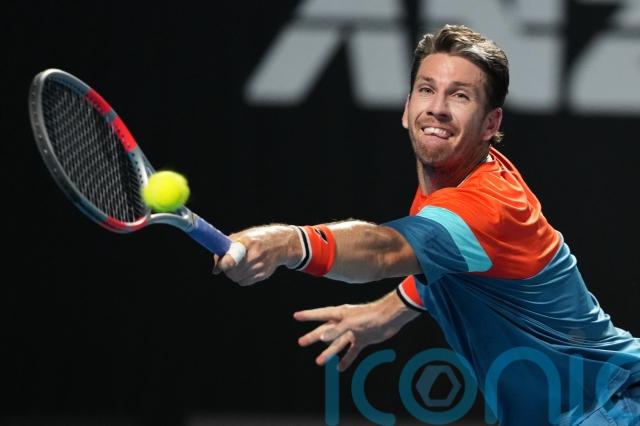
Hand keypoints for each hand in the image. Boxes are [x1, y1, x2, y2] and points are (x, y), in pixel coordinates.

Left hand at [213, 225, 300, 285]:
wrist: (281, 244)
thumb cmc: (258, 238)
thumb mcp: (242, 236)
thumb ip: (226, 249)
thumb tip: (216, 269)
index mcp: (248, 242)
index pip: (235, 255)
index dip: (227, 262)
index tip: (222, 264)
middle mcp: (255, 255)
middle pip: (232, 271)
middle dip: (227, 269)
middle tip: (228, 263)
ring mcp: (260, 266)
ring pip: (237, 278)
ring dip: (233, 273)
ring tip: (239, 264)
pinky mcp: (263, 275)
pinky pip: (244, 282)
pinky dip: (241, 278)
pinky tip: (246, 269)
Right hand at [294, 293, 418, 370]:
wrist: (391, 318)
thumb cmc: (370, 315)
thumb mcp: (351, 322)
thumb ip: (336, 331)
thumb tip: (321, 338)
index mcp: (340, 313)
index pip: (320, 314)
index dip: (308, 315)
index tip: (296, 316)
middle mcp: (344, 322)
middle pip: (326, 331)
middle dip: (313, 337)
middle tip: (300, 342)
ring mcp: (353, 331)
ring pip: (337, 343)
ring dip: (329, 352)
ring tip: (318, 362)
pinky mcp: (363, 339)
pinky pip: (352, 351)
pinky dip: (347, 359)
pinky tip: (340, 368)